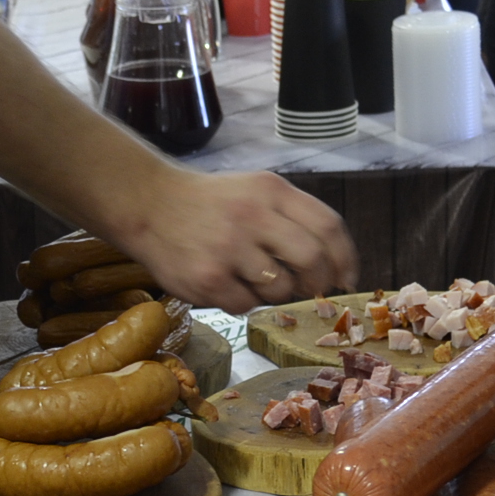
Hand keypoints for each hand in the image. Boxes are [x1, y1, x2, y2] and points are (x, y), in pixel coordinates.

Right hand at [114, 168, 358, 310]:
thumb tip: (332, 267)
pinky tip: (226, 284)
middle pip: (311, 260)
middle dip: (317, 282)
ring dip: (274, 292)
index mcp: (271, 191)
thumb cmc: (210, 203)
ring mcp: (229, 248)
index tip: (345, 278)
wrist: (149, 205)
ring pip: (279, 288)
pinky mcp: (208, 278)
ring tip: (252, 278)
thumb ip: (291, 218)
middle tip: (310, 290)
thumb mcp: (254, 191)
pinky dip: (243, 301)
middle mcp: (253, 216)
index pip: (328, 226)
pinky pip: (246, 305)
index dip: (344, 258)